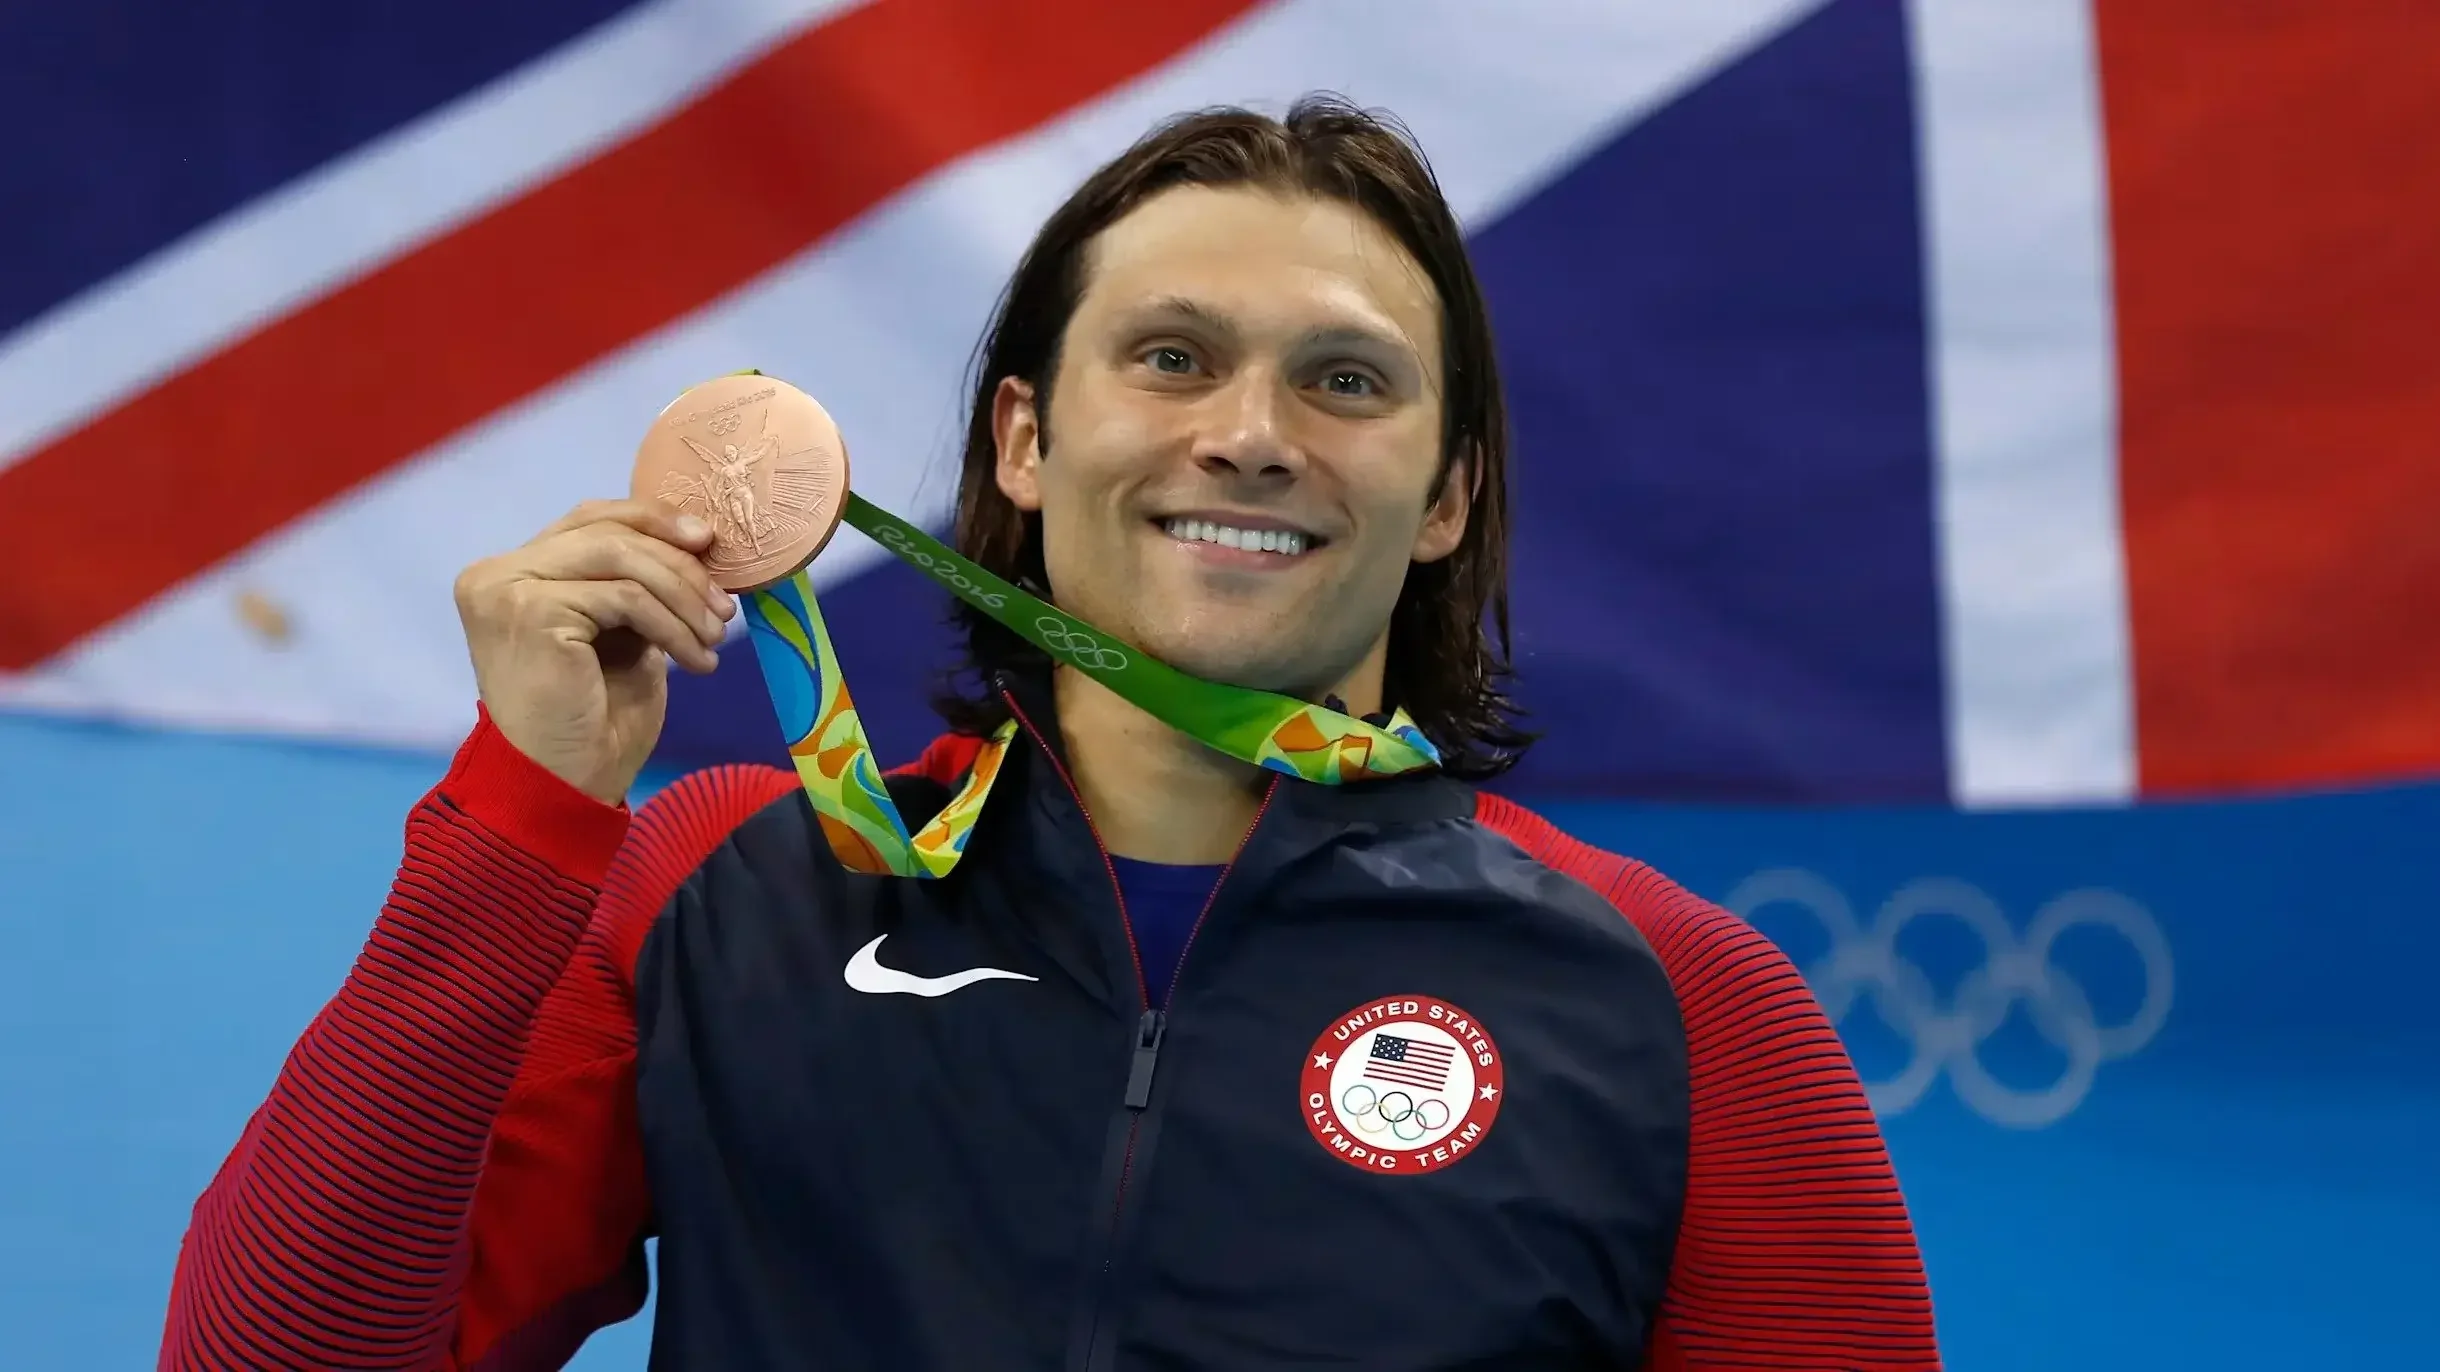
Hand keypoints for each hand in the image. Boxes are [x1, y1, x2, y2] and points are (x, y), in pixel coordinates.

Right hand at [453, 500, 735, 803]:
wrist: (565, 788)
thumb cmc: (593, 723)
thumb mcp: (621, 636)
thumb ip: (633, 585)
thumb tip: (694, 541)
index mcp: (512, 574)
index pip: (591, 519)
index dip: (654, 521)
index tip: (709, 541)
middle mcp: (497, 574)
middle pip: (608, 532)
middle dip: (679, 564)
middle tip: (725, 607)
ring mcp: (506, 590)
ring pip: (621, 559)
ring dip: (683, 596)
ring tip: (715, 638)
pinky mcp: (529, 611)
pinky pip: (624, 597)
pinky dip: (672, 626)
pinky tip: (696, 662)